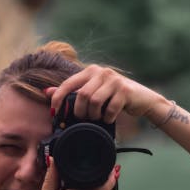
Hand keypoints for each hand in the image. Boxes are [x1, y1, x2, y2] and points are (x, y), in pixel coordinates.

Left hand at [46, 64, 162, 123]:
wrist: (142, 99)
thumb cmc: (114, 97)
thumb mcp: (93, 92)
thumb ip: (72, 92)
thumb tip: (47, 92)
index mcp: (91, 71)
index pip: (68, 83)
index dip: (58, 98)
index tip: (54, 112)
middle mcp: (102, 72)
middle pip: (82, 95)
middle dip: (80, 112)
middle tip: (83, 119)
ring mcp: (114, 80)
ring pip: (95, 101)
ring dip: (94, 115)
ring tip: (97, 118)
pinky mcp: (125, 91)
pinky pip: (110, 108)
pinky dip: (107, 118)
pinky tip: (109, 118)